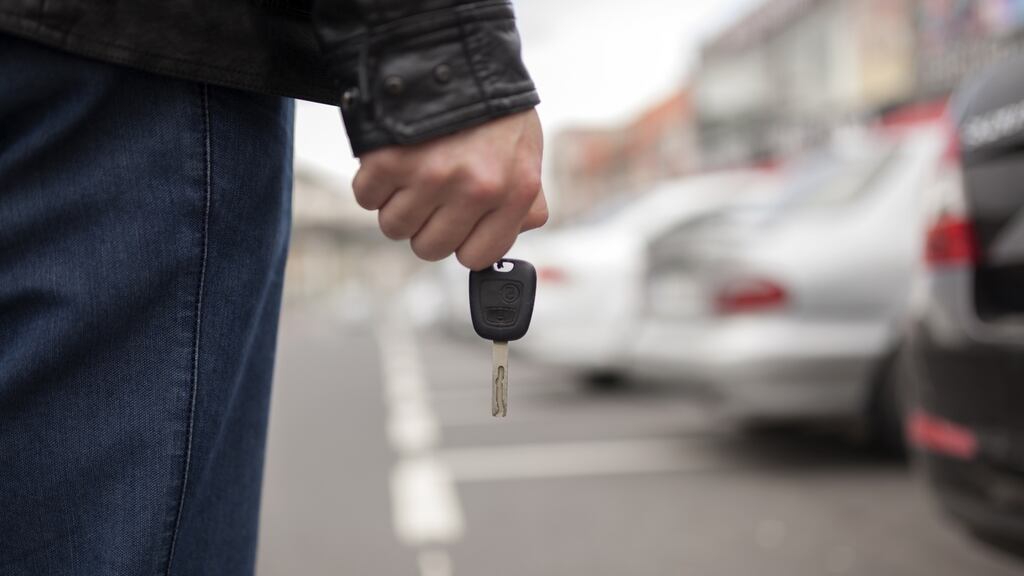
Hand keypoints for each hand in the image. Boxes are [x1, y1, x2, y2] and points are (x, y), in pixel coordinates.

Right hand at [352, 109, 546, 269]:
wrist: (455, 50)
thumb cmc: (493, 109)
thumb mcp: (527, 154)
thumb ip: (526, 202)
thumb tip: (513, 237)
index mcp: (514, 192)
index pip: (475, 257)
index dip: (461, 243)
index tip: (457, 225)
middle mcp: (474, 188)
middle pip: (429, 248)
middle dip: (426, 226)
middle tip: (431, 196)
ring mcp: (430, 175)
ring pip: (394, 227)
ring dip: (398, 205)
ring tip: (412, 174)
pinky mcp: (390, 159)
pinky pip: (367, 198)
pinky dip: (373, 184)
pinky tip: (393, 160)